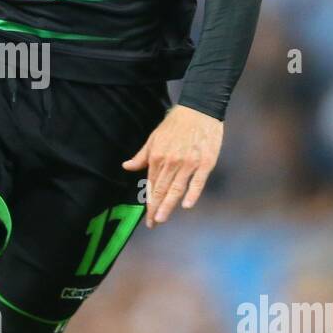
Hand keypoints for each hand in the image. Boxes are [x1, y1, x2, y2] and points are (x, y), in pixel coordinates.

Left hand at [122, 104, 222, 227]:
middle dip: (156, 208)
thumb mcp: (154, 138)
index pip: (152, 184)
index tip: (147, 217)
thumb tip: (126, 167)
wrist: (200, 108)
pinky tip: (186, 205)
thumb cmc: (176, 123)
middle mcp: (171, 161)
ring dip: (168, 205)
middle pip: (162, 189)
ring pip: (176, 188)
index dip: (149, 202)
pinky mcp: (206, 162)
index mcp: (158, 156)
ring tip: (161, 219)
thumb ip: (142, 156)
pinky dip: (192, 193)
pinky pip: (198, 181)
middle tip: (153, 223)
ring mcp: (189, 163)